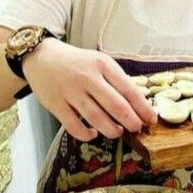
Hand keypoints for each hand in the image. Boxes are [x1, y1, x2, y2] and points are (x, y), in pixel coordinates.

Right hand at [22, 39, 157, 141]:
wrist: (42, 57)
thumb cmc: (77, 63)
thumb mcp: (99, 62)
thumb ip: (117, 81)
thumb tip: (140, 103)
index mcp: (103, 65)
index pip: (129, 90)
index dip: (143, 108)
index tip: (151, 119)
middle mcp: (87, 78)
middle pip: (116, 106)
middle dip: (131, 122)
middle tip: (137, 129)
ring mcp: (70, 92)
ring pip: (97, 118)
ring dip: (112, 130)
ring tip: (118, 132)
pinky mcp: (56, 104)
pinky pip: (74, 127)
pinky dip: (87, 135)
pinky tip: (93, 133)